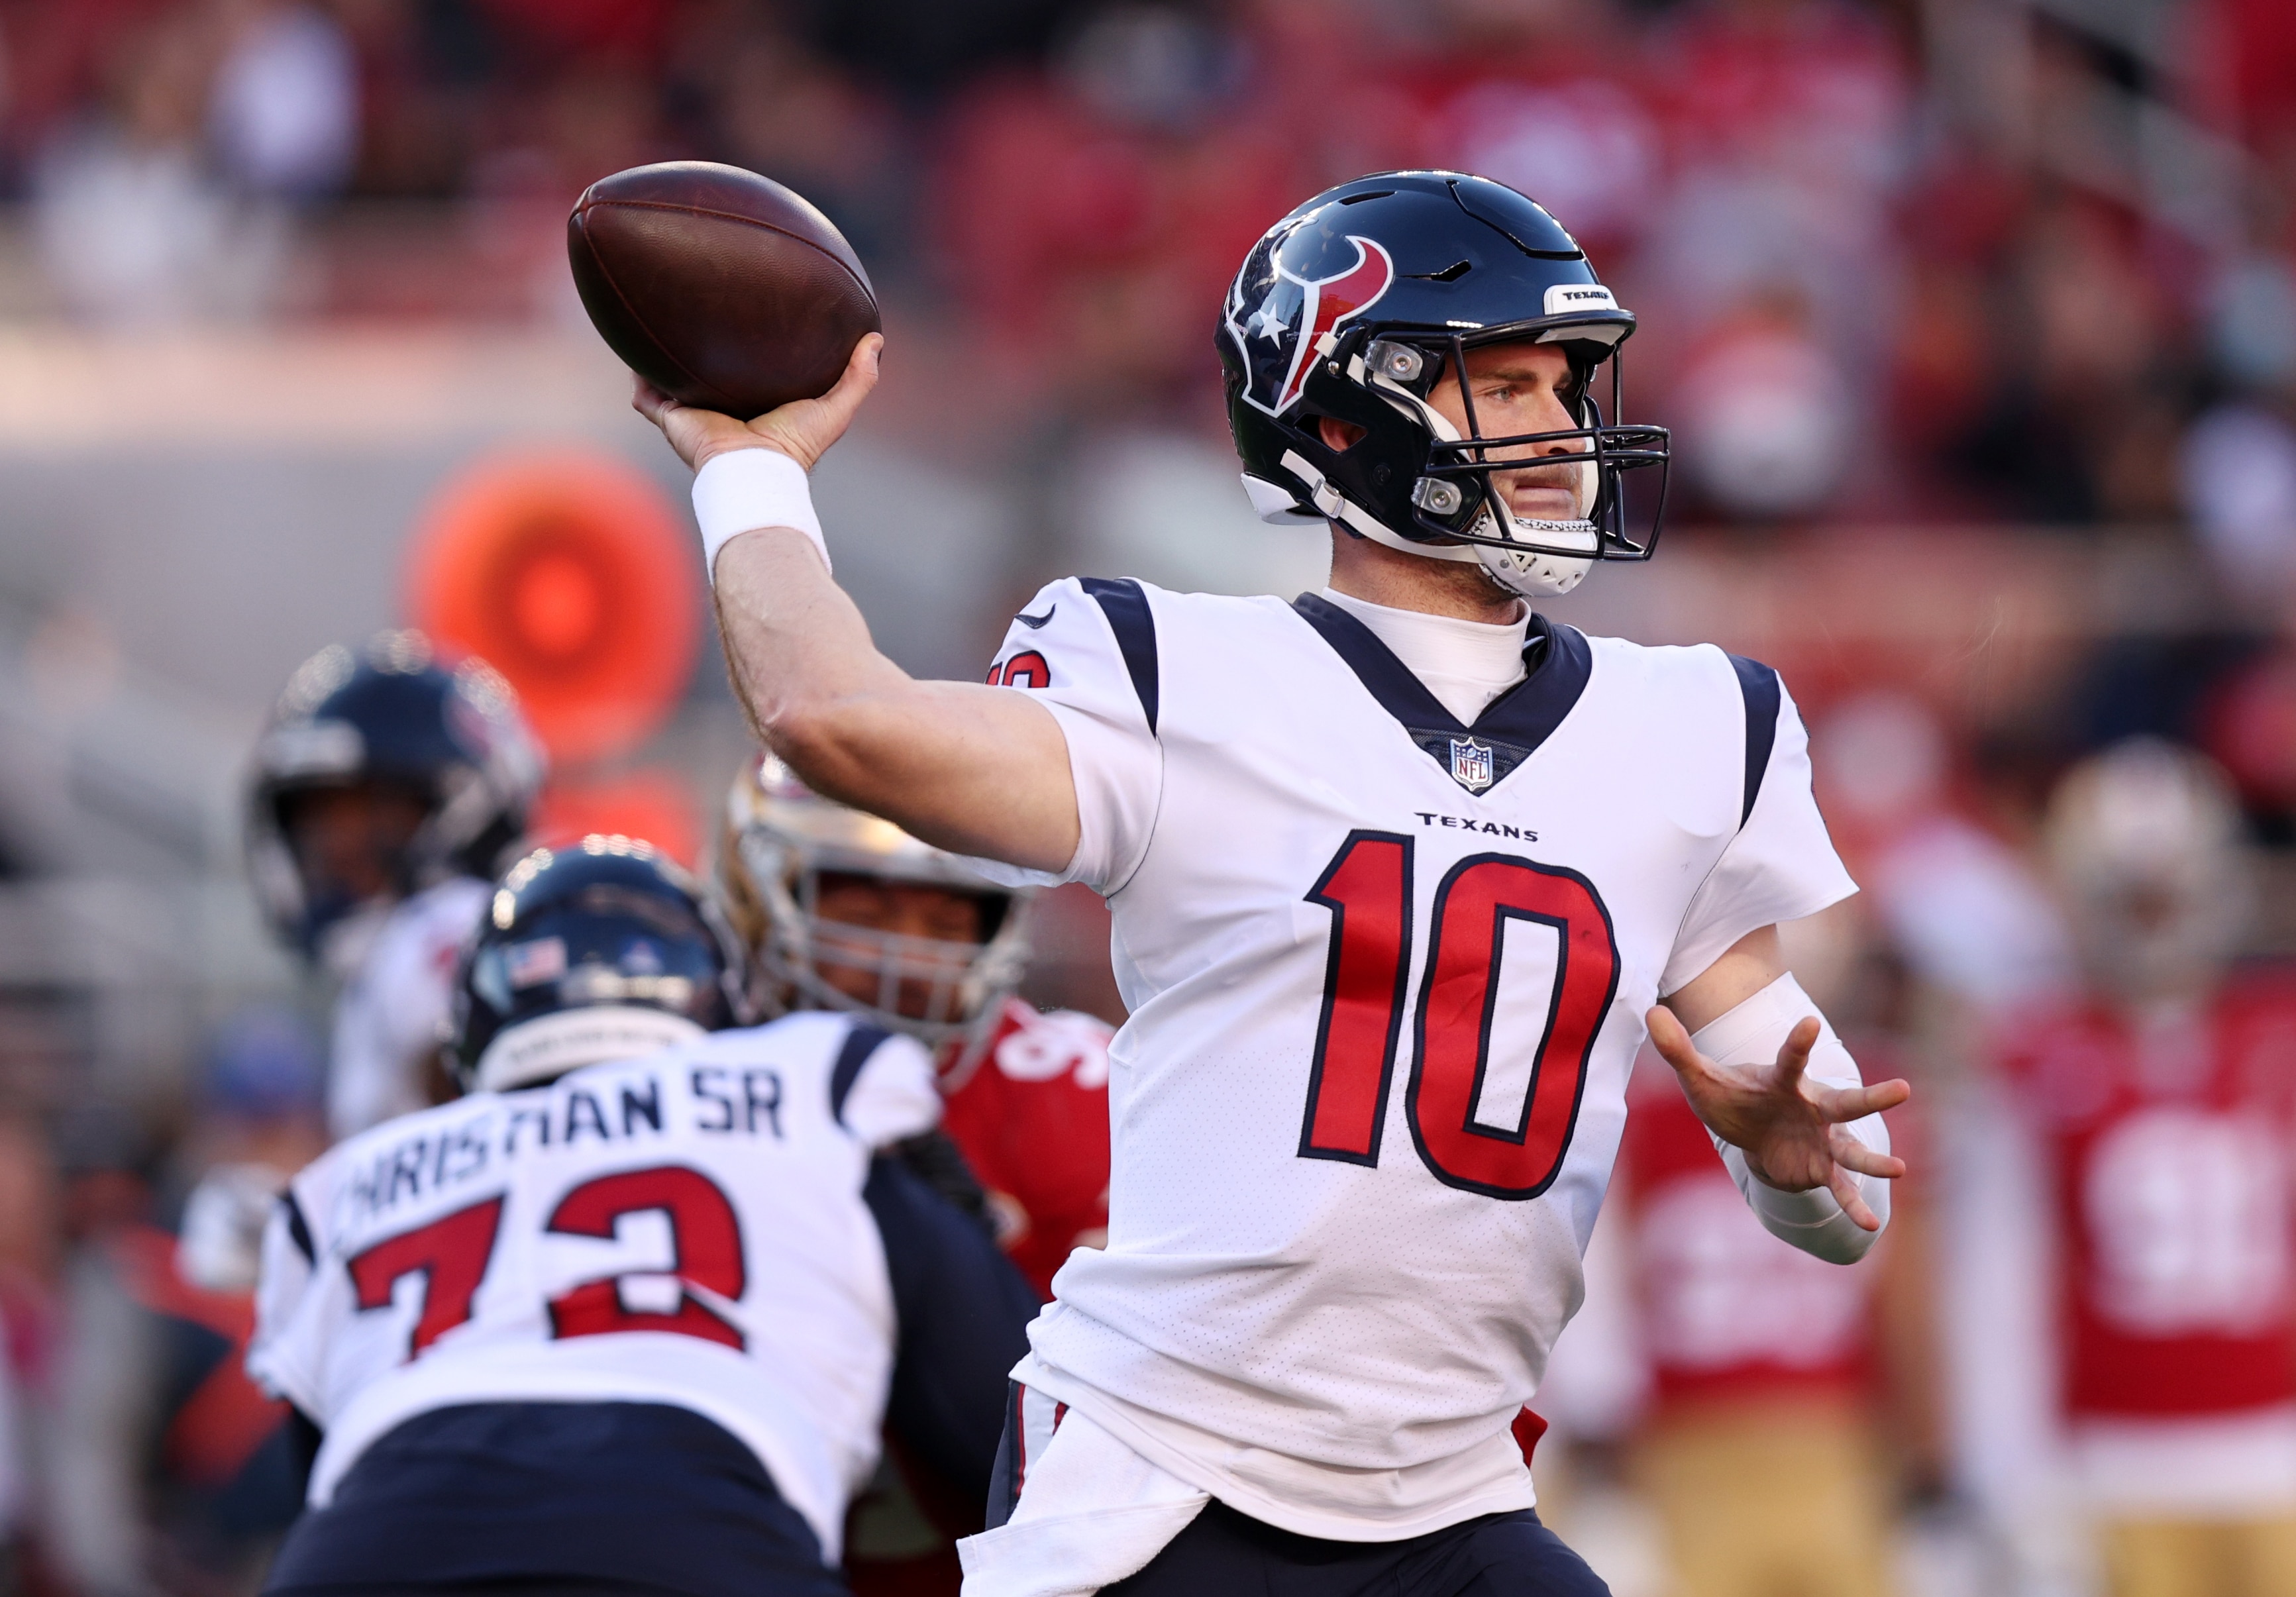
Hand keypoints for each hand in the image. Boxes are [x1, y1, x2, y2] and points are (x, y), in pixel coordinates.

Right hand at [632, 332, 882, 473]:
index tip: (749, 323)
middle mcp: (724, 410)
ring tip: (654, 326)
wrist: (756, 470)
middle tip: (697, 315)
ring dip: (663, 360)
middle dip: (701, 352)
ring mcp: (695, 415)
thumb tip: (877, 339)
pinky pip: (647, 396)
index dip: (749, 354)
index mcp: (759, 407)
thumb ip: (859, 377)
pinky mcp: (672, 419)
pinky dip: (639, 378)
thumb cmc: (796, 445)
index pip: (750, 377)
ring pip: (672, 382)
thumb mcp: (836, 407)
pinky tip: (631, 353)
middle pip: (708, 376)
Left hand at [1645, 1005, 1910, 1231]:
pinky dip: (1853, 1206)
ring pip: (1853, 1148)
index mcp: (1784, 1080)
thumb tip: (1650, 1011)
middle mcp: (1813, 1107)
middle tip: (1904, 1088)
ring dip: (1874, 1161)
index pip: (1791, 1058)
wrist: (1750, 1132)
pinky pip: (1840, 1188)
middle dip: (1873, 1097)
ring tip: (1901, 1170)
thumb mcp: (1700, 1077)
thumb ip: (1677, 1048)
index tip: (1810, 1022)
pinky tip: (1869, 1227)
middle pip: (1845, 1101)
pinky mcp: (1821, 1168)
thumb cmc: (1730, 1097)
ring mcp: (1823, 1139)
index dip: (1799, 1042)